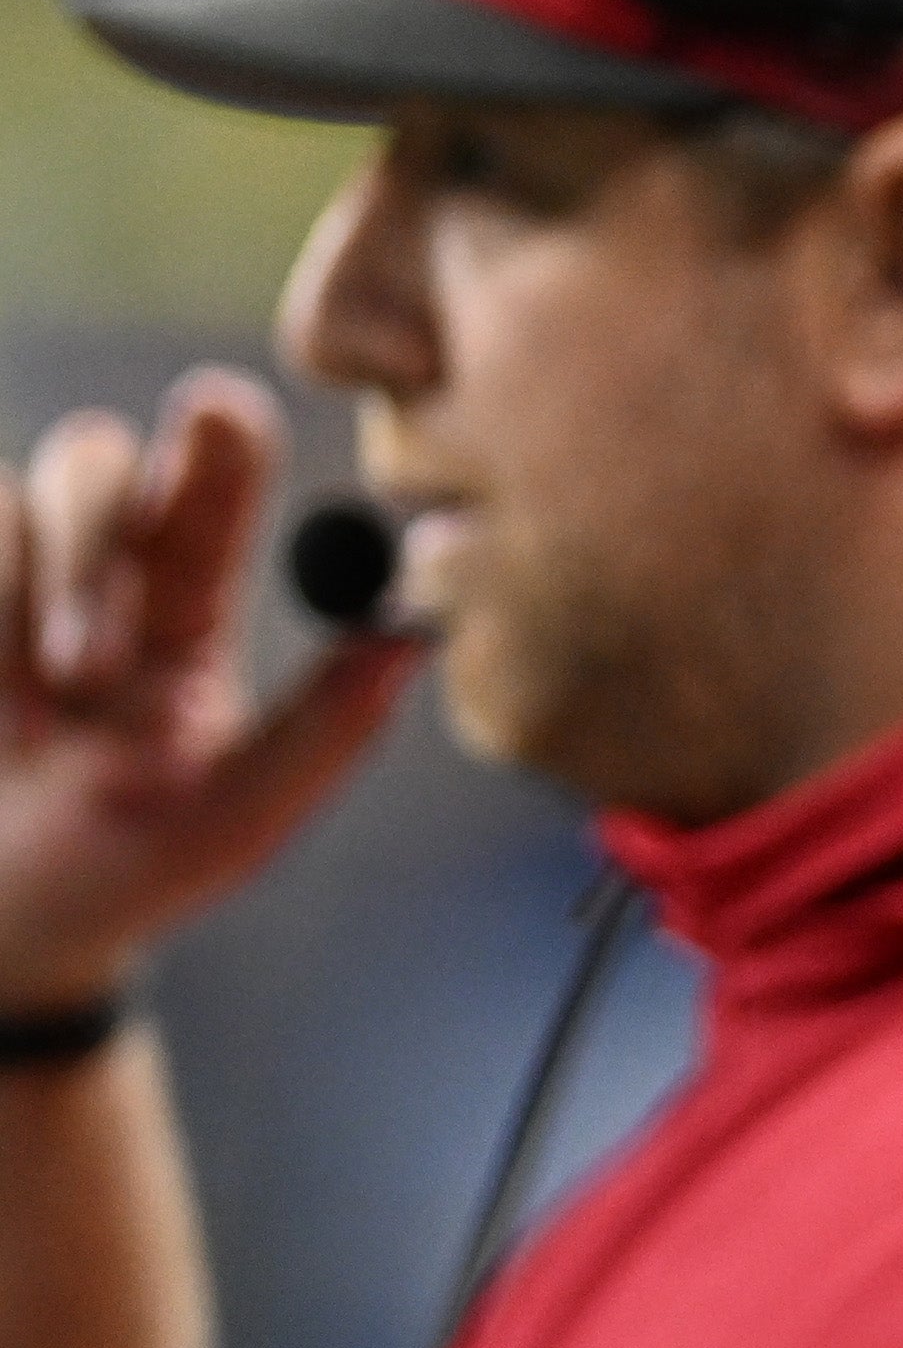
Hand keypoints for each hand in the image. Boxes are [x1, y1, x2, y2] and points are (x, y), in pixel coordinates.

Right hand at [0, 369, 416, 1014]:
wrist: (6, 935)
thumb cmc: (133, 872)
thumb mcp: (239, 817)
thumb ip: (328, 728)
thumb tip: (415, 634)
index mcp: (185, 605)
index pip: (213, 484)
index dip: (218, 437)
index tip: (215, 411)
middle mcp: (95, 577)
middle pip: (97, 460)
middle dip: (92, 536)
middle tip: (90, 668)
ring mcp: (1, 591)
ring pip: (9, 495)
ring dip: (27, 589)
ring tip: (38, 710)